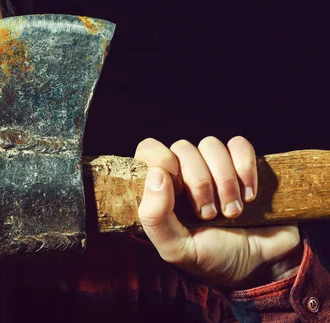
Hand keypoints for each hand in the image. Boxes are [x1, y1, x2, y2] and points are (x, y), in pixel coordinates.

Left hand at [136, 136, 302, 287]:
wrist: (262, 266)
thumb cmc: (213, 257)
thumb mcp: (177, 249)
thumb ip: (155, 217)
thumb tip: (156, 174)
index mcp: (162, 188)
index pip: (148, 150)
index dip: (160, 160)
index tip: (177, 188)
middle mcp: (185, 171)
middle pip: (183, 148)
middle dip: (200, 183)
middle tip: (210, 214)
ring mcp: (215, 165)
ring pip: (210, 144)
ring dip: (224, 180)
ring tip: (232, 212)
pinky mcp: (244, 163)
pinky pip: (240, 144)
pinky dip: (245, 168)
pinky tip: (249, 195)